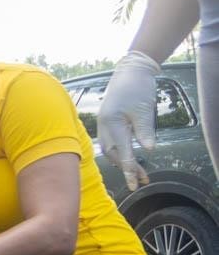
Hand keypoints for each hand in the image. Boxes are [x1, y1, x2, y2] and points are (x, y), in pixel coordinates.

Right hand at [99, 50, 157, 189]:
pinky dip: (119, 151)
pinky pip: (110, 141)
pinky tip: (128, 156)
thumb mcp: (144, 110)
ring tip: (139, 172)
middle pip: (113, 154)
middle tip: (142, 180)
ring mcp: (104, 123)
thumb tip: (149, 149)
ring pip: (111, 149)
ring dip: (123, 161)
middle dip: (127, 168)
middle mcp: (105, 126)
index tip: (135, 184)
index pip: (122, 152)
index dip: (129, 169)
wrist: (130, 70)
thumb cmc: (137, 87)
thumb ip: (144, 131)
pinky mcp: (108, 121)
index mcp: (112, 123)